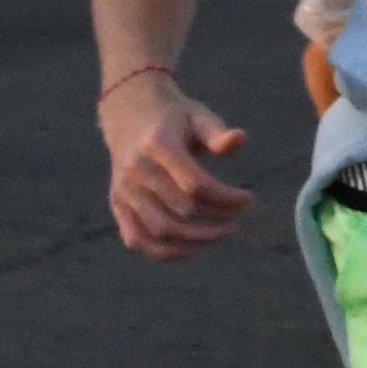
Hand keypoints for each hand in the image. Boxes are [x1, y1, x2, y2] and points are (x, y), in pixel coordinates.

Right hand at [100, 75, 249, 255]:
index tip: (248, 198)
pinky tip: (194, 248)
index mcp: (157, 146)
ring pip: (160, 230)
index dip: (227, 198)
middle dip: (217, 218)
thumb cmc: (174, 118)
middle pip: (181, 210)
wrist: (129, 116)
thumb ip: (217, 132)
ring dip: (197, 238)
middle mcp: (135, 171)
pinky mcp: (118, 205)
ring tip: (223, 231)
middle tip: (238, 217)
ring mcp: (123, 191)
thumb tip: (238, 139)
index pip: (195, 184)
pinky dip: (164, 252)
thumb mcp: (198, 115)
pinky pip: (136, 240)